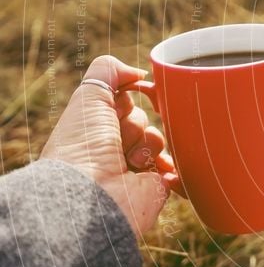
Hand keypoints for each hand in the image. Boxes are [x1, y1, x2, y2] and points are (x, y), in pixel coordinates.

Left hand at [41, 55, 177, 238]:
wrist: (93, 195)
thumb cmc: (83, 146)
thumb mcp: (88, 96)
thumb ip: (108, 70)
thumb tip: (139, 73)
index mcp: (96, 130)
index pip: (125, 103)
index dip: (123, 104)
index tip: (115, 112)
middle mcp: (113, 149)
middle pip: (143, 119)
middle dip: (134, 126)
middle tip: (118, 142)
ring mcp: (135, 169)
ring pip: (159, 139)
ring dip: (147, 145)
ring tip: (130, 163)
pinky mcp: (156, 187)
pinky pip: (176, 166)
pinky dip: (169, 167)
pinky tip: (153, 172)